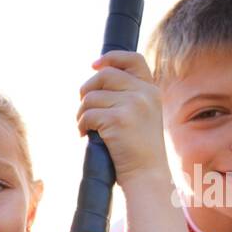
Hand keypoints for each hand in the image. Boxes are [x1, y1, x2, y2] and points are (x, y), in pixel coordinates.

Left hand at [77, 50, 168, 186]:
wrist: (147, 174)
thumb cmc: (138, 149)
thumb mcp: (141, 116)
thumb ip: (127, 96)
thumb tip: (95, 80)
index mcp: (151, 90)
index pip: (133, 60)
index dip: (111, 58)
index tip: (94, 65)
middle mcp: (144, 93)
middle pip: (103, 76)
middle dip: (86, 90)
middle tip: (83, 109)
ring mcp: (132, 104)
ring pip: (91, 97)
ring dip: (81, 113)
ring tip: (85, 127)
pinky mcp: (118, 119)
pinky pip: (87, 115)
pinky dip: (80, 126)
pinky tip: (85, 136)